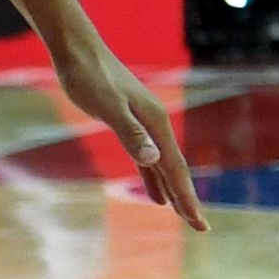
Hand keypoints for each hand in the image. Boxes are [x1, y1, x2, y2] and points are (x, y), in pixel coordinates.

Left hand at [54, 37, 207, 226]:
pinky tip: (157, 195)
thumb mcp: (108, 107)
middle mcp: (156, 126)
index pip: (175, 169)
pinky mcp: (130, 126)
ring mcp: (145, 126)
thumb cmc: (90, 77)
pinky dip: (155, 179)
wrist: (78, 50)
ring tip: (184, 216)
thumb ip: (131, 133)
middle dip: (187, 200)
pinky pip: (149, 160)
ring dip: (174, 191)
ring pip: (164, 167)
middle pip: (176, 170)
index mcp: (156, 123)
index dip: (187, 198)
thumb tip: (152, 160)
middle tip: (200, 228)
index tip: (199, 224)